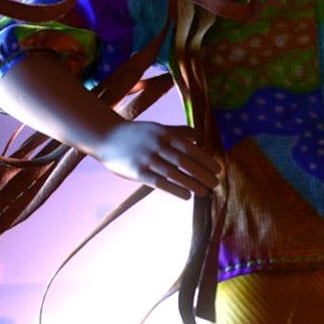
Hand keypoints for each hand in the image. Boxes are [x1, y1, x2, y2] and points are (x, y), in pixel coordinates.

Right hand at [85, 120, 223, 198]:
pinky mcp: (137, 172)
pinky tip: (186, 196)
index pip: (190, 148)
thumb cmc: (135, 133)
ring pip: (174, 173)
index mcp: (164, 133)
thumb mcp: (157, 127)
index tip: (218, 169)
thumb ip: (177, 131)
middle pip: (185, 161)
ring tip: (205, 192)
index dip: (205, 159)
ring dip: (192, 184)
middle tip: (216, 183)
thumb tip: (199, 136)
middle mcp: (157, 144)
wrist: (105, 136)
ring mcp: (146, 158)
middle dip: (203, 173)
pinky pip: (159, 182)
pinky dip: (175, 189)